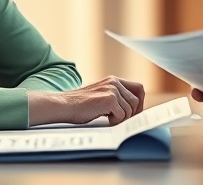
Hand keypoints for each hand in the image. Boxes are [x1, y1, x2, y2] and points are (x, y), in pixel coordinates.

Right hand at [29, 75, 144, 125]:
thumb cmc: (79, 106)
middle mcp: (114, 82)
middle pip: (137, 100)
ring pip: (130, 109)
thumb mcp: (101, 97)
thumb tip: (134, 111)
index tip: (134, 114)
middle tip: (121, 120)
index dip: (140, 103)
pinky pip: (122, 115)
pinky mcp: (109, 99)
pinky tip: (105, 120)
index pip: (139, 88)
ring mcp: (112, 89)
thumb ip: (116, 99)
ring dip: (121, 118)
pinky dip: (115, 121)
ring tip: (108, 119)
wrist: (63, 106)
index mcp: (113, 80)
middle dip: (132, 113)